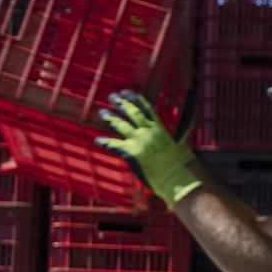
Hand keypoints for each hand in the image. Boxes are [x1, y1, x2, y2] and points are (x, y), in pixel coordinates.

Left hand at [95, 91, 200, 206]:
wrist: (173, 178)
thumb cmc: (173, 166)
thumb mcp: (169, 145)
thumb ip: (159, 137)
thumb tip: (154, 135)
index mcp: (159, 129)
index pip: (146, 109)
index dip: (135, 99)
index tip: (127, 92)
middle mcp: (148, 131)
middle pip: (132, 112)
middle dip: (121, 103)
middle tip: (113, 96)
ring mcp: (139, 141)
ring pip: (121, 125)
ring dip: (111, 118)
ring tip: (103, 112)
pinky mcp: (131, 152)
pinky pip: (114, 145)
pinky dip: (105, 142)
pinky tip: (98, 139)